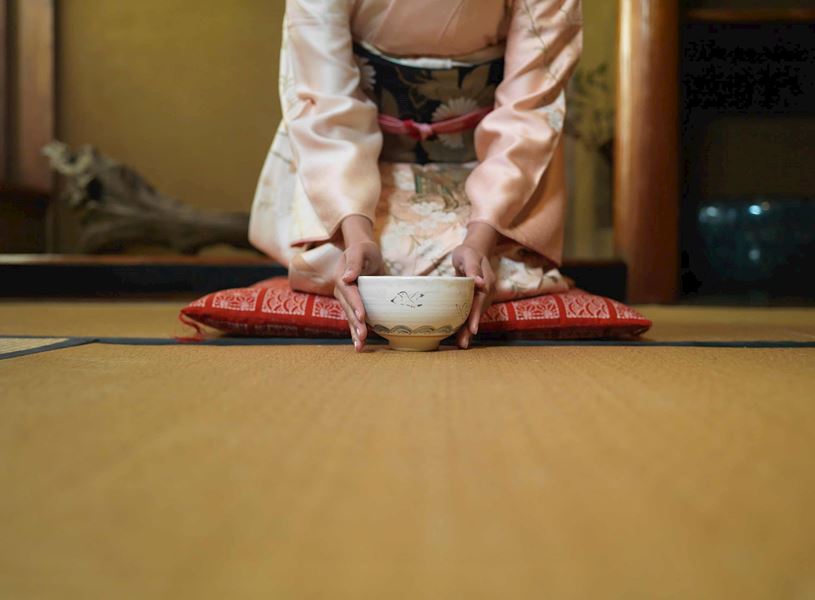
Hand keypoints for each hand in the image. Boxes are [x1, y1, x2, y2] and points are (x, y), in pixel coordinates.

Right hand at [334, 216, 381, 351]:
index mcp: (342, 278)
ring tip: (360, 346)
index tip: (362, 316)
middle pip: (348, 309)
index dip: (355, 305)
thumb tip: (347, 277)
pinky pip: (353, 320)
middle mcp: (341, 291)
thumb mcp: (361, 250)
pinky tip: (360, 345)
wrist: (363, 253)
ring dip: (354, 332)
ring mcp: (346, 300)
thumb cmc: (364, 250)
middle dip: (355, 324)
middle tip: (363, 336)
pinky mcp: (352, 305)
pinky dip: (356, 333)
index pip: (349, 293)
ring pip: (349, 318)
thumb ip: (354, 261)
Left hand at [452, 222, 497, 348]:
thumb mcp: (468, 255)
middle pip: (478, 312)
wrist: (474, 251)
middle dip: (471, 328)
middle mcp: (487, 293)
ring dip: (468, 330)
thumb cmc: (469, 252)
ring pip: (475, 315)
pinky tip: (459, 335)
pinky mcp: (475, 300)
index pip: (481, 301)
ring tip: (461, 344)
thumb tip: (479, 282)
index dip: (476, 316)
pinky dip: (465, 324)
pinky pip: (470, 313)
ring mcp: (482, 297)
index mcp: (487, 283)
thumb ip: (472, 268)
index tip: (473, 329)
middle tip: (464, 344)